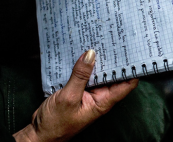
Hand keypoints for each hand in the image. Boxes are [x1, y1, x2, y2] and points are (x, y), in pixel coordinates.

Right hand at [13, 49, 138, 141]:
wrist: (40, 134)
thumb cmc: (55, 124)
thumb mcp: (68, 97)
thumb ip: (80, 76)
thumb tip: (91, 55)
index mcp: (104, 101)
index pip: (127, 84)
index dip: (133, 68)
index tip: (133, 53)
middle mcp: (101, 96)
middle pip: (114, 75)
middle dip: (116, 59)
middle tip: (116, 41)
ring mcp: (90, 92)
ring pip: (100, 73)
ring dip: (100, 60)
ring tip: (102, 41)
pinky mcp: (80, 89)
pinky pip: (87, 74)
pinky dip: (87, 65)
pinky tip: (84, 52)